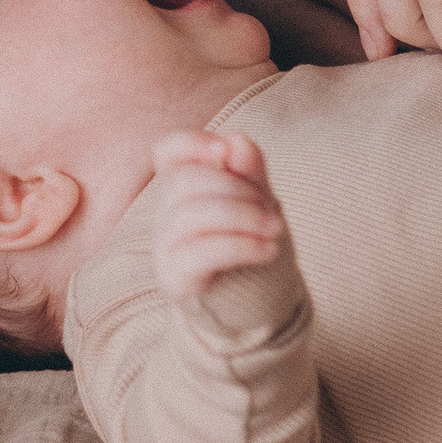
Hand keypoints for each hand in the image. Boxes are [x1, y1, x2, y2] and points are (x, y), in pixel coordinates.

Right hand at [149, 131, 292, 301]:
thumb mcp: (257, 200)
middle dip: (237, 190)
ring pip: (191, 215)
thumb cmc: (249, 243)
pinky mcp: (174, 277)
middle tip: (273, 212)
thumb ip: (248, 170)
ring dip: (243, 217)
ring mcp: (165, 246)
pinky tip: (268, 250)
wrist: (253, 300)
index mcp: (183, 187)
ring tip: (275, 230)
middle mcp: (166, 213)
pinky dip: (241, 246)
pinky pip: (200, 253)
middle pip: (186, 181)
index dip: (190, 144)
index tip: (225, 152)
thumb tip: (237, 142)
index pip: (167, 152)